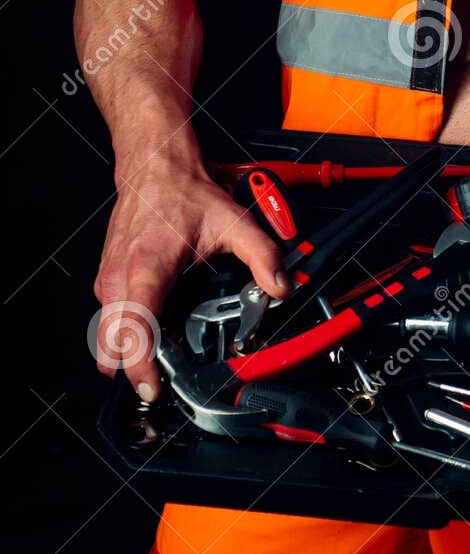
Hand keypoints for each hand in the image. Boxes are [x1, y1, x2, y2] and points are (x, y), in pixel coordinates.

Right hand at [93, 160, 290, 400]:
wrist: (154, 167)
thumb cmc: (184, 194)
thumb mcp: (234, 222)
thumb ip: (263, 256)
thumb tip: (280, 287)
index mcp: (147, 268)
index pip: (135, 327)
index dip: (140, 363)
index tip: (152, 385)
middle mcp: (118, 278)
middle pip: (112, 345)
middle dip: (133, 371)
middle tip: (162, 383)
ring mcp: (106, 281)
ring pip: (105, 337)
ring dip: (126, 356)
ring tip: (156, 364)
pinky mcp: (104, 282)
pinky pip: (108, 322)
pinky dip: (123, 336)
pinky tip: (149, 335)